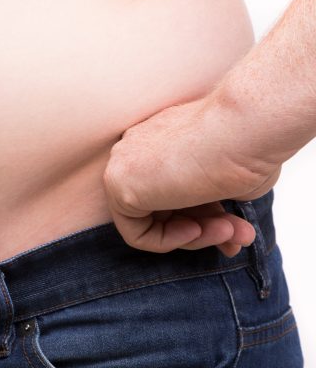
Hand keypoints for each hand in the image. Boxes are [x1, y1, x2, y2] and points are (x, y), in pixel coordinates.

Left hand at [102, 92, 281, 256]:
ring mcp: (123, 164)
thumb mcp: (230, 178)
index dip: (207, 215)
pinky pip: (136, 232)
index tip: (237, 225)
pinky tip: (196, 229)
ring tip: (232, 232)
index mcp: (160, 141)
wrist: (246, 127)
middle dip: (206, 229)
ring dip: (196, 236)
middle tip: (243, 235)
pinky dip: (169, 240)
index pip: (174, 189)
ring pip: (150, 221)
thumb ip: (213, 198)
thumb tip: (220, 226)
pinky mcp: (117, 184)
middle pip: (162, 206)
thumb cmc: (249, 144)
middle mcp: (136, 149)